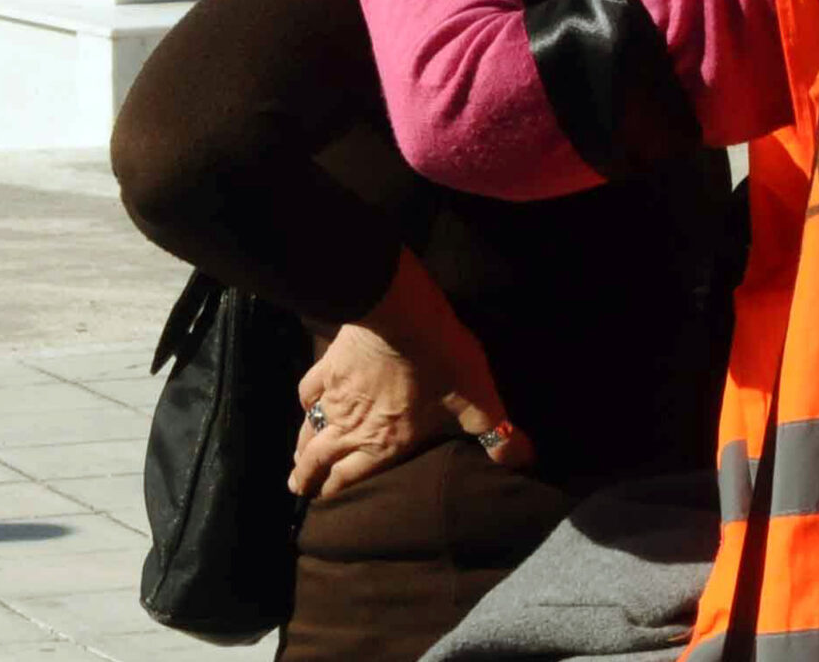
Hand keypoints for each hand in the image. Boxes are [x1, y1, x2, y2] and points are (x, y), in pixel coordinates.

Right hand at [291, 253, 535, 498]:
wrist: (400, 315)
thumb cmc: (441, 360)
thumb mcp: (478, 399)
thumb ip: (498, 433)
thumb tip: (523, 460)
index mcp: (386, 442)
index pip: (352, 477)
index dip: (335, 492)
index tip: (321, 501)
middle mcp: (354, 427)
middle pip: (321, 459)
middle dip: (307, 477)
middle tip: (296, 487)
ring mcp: (335, 397)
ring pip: (309, 430)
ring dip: (301, 448)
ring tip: (295, 460)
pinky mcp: (328, 366)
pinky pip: (308, 391)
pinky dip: (304, 402)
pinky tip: (305, 403)